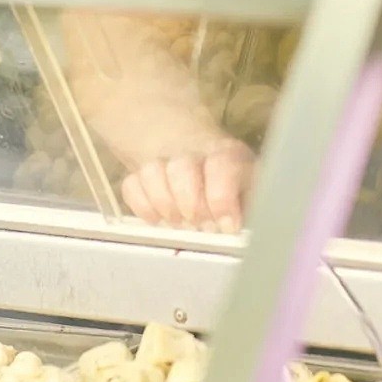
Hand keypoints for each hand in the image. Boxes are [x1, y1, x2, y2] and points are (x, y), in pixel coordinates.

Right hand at [121, 138, 255, 232]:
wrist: (198, 155)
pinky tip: (158, 219)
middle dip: (190, 203)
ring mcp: (164, 159)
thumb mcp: (250, 192)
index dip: (221, 198)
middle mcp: (194, 151)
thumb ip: (248, 208)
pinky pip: (131, 185)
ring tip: (178, 221)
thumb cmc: (232, 187)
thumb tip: (239, 230)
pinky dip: (142, 206)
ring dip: (165, 204)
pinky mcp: (140, 172)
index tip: (225, 226)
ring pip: (153, 171)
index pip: (222, 165)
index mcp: (228, 154)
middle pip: (182, 167)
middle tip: (198, 224)